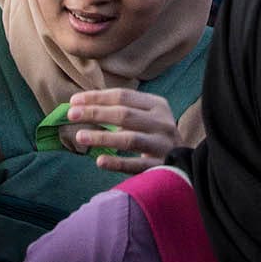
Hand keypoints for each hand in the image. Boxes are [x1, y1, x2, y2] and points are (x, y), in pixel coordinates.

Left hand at [64, 88, 178, 173]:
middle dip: (94, 113)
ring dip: (102, 137)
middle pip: (124, 114)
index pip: (123, 95)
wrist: (190, 163)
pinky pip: (136, 165)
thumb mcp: (148, 117)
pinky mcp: (161, 166)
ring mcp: (163, 145)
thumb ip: (123, 110)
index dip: (96, 97)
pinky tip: (99, 161)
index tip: (73, 101)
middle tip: (70, 115)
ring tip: (79, 136)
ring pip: (129, 139)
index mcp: (157, 105)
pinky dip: (117, 163)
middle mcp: (162, 122)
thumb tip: (83, 106)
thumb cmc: (157, 137)